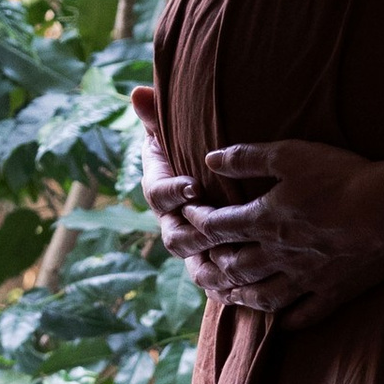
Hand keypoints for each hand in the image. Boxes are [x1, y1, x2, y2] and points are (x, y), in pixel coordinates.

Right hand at [130, 85, 249, 291]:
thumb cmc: (196, 148)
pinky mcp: (215, 265)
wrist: (220, 179)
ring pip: (195, 268)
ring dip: (211, 268)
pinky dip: (227, 290)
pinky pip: (217, 285)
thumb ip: (157, 116)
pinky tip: (245, 290)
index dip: (173, 193)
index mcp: (162, 191)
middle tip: (218, 225)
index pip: (158, 194)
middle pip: (175, 237)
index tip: (193, 186)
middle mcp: (173, 223)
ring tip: (233, 263)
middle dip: (196, 233)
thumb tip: (137, 93)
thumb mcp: (177, 130)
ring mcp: (194, 248)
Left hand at [175, 136, 383, 326]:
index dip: (197, 222)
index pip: (216, 228)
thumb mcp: (289, 154)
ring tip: (230, 296)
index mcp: (264, 221)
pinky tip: (284, 322)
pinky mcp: (335, 291)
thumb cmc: (341, 177)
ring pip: (263, 296)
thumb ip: (247, 157)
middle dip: (213, 264)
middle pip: (234, 267)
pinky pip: (306, 313)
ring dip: (241, 296)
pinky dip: (291, 319)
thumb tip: (209, 158)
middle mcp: (278, 255)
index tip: (189, 216)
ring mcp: (307, 277)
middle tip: (202, 262)